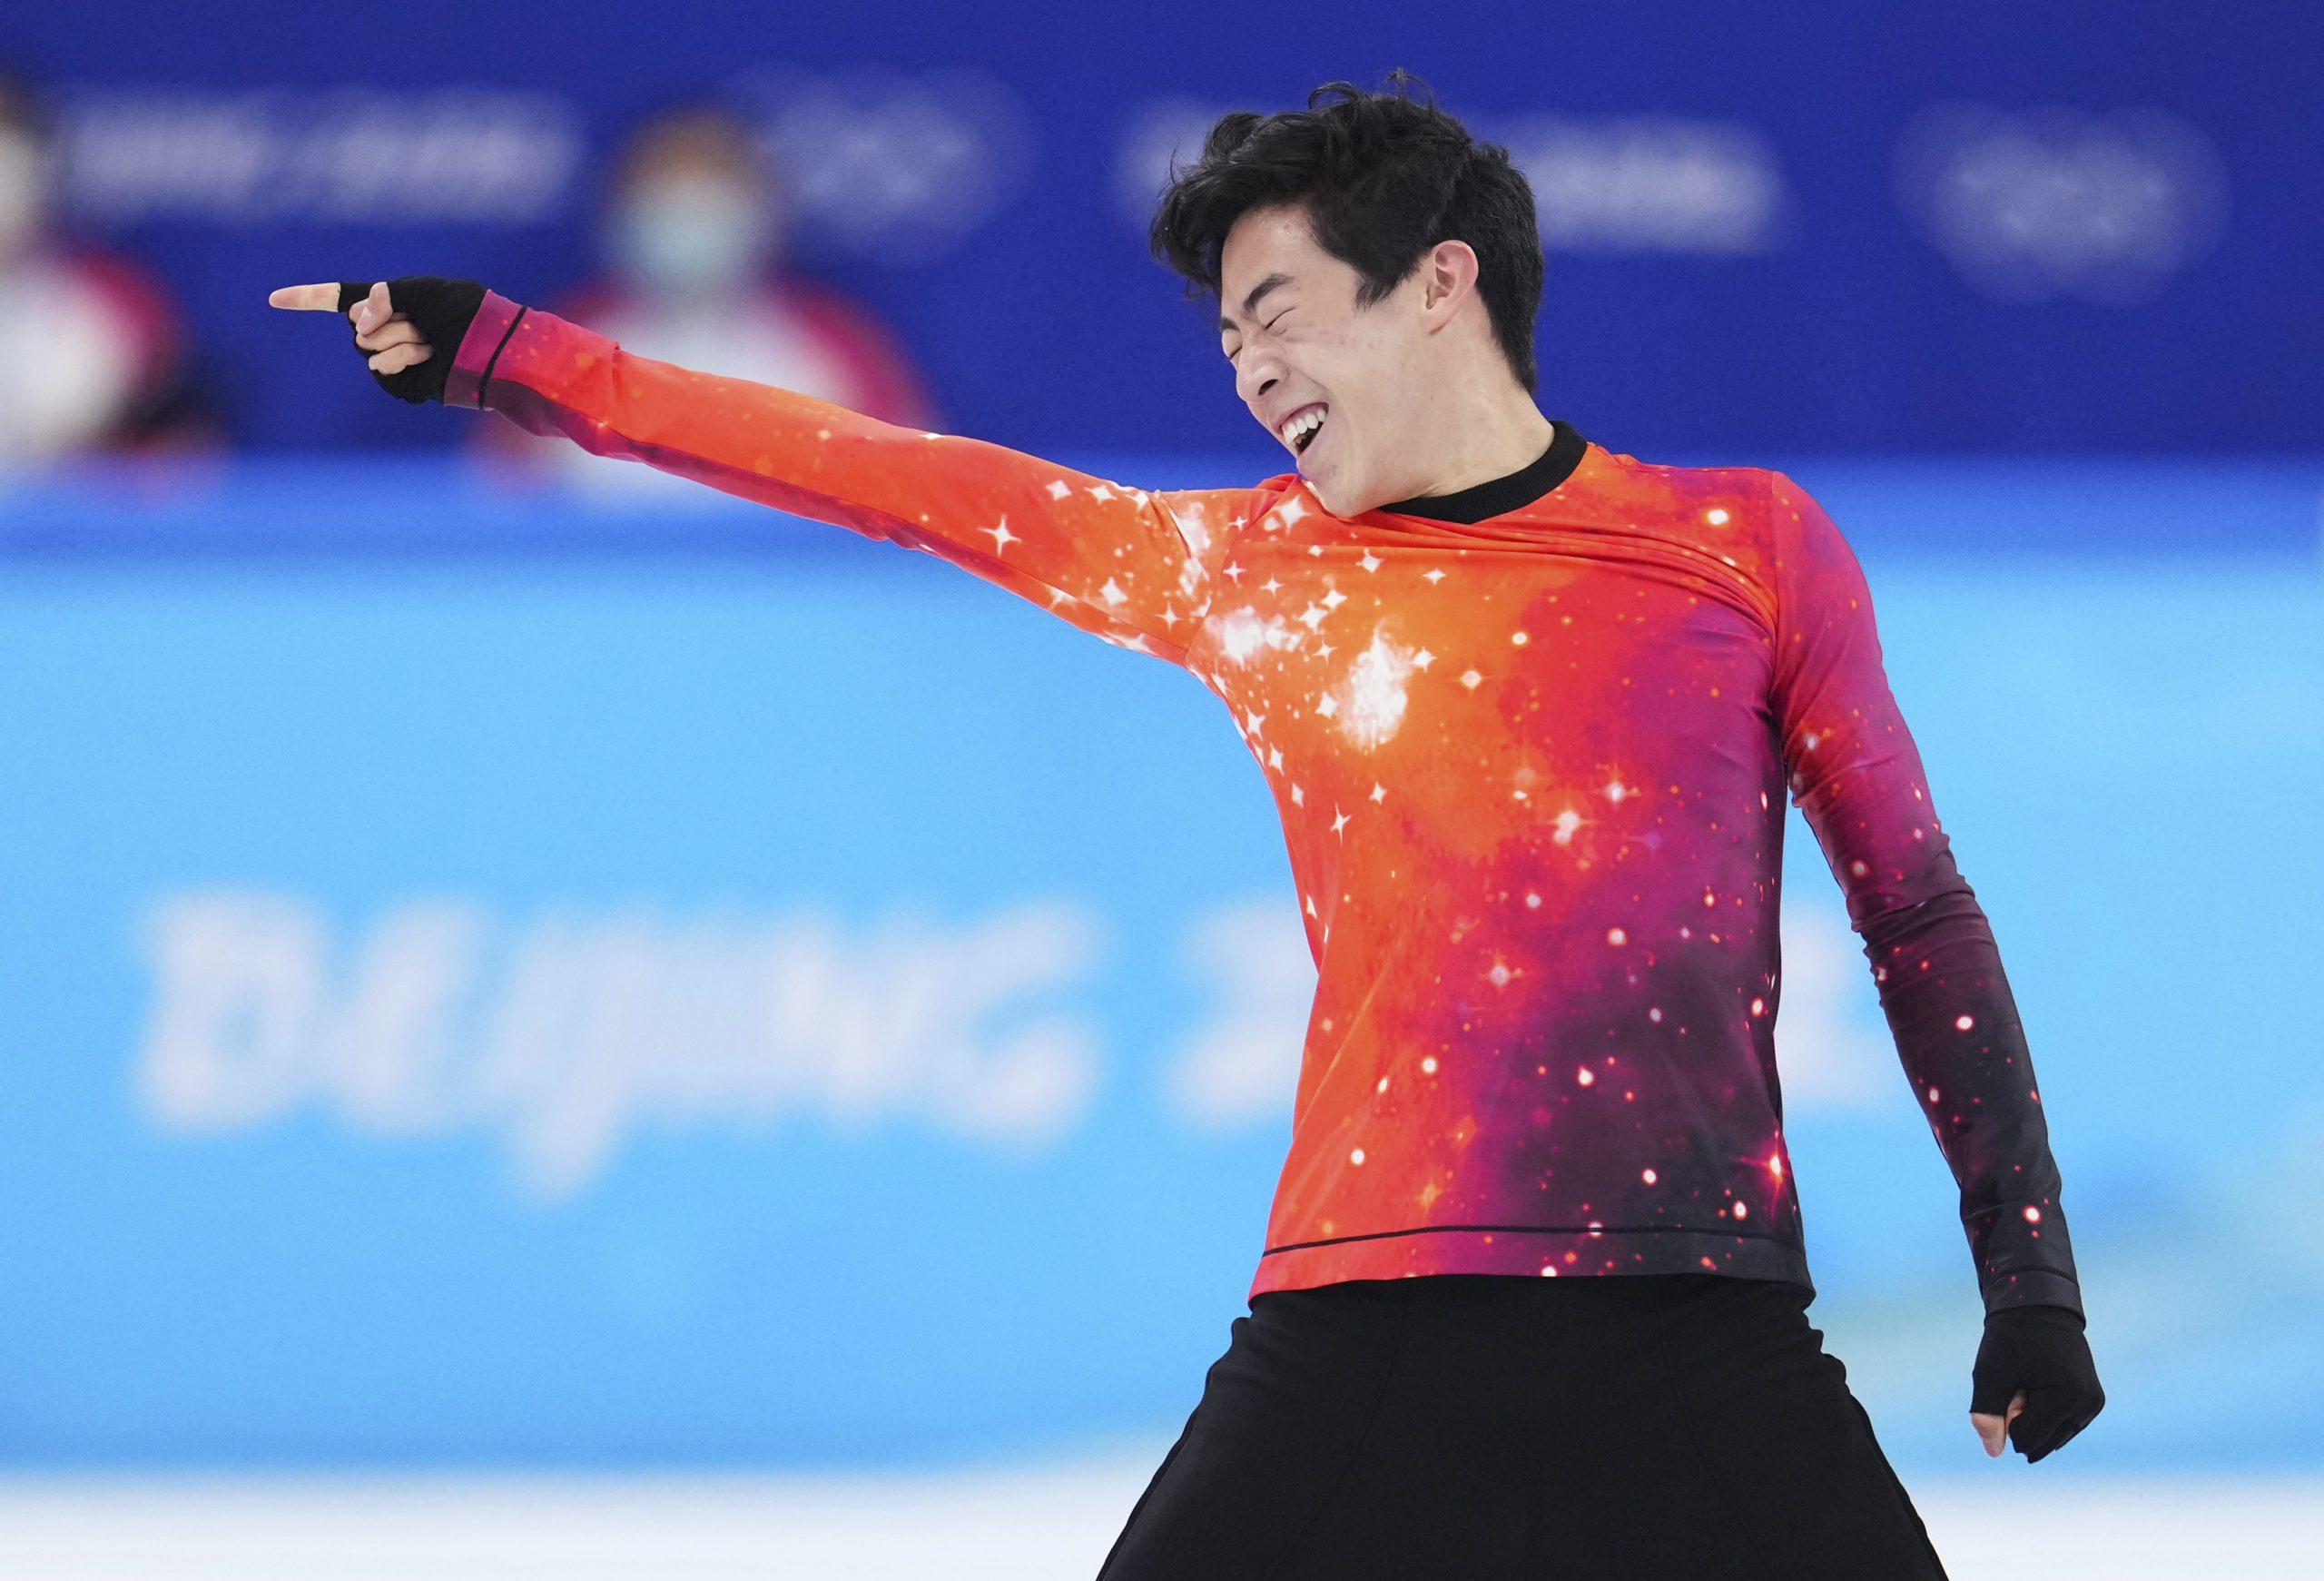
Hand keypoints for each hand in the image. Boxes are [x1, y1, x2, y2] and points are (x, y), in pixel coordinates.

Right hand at [268, 276, 486, 404]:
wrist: (494, 348)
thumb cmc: (469, 314)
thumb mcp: (423, 289)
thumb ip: (383, 294)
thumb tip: (357, 325)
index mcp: (391, 302)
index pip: (341, 299)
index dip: (308, 298)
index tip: (274, 300)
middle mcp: (387, 330)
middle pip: (353, 322)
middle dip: (384, 317)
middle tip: (421, 321)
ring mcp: (392, 357)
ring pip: (364, 345)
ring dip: (398, 337)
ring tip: (430, 340)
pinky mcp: (401, 382)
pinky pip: (379, 367)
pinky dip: (401, 358)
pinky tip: (428, 357)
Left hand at [1969, 1303, 2103, 1461]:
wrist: (2037, 1306)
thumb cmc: (2011, 1338)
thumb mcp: (1990, 1374)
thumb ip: (1987, 1414)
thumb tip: (1993, 1452)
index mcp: (2069, 1398)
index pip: (2026, 1440)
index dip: (2007, 1415)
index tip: (2011, 1383)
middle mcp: (2089, 1405)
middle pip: (2041, 1442)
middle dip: (2021, 1418)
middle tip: (2020, 1380)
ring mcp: (2093, 1404)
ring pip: (2051, 1436)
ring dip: (2032, 1414)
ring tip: (2030, 1379)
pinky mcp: (2092, 1401)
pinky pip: (2060, 1425)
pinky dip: (2043, 1411)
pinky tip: (2039, 1383)